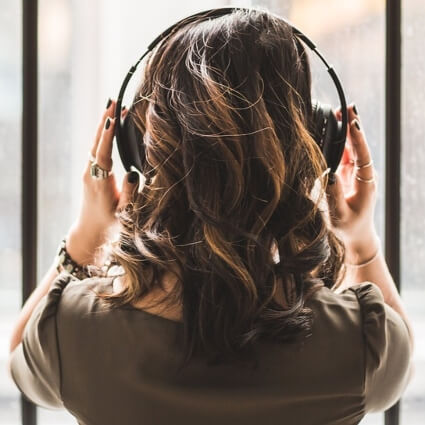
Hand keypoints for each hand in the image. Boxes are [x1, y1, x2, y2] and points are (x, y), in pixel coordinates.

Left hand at [65, 99, 139, 265]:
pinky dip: (103, 134)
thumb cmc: (110, 223)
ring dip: (103, 124)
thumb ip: (130, 193)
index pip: (103, 154)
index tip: (113, 118)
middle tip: (113, 100)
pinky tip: (109, 125)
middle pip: (96, 142)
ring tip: (113, 106)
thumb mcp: (124, 213)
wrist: (90, 231)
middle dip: (104, 120)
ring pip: (95, 143)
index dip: (108, 136)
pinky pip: (96, 148)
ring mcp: (89, 171)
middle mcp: (91, 174)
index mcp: (100, 182)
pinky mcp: (91, 172)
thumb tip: (132, 172)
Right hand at [325, 104, 379, 258]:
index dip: (358, 138)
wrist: (357, 235)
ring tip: (340, 112)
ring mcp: (358, 172)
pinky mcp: (349, 173)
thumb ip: (334, 194)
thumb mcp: (340, 214)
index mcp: (366, 182)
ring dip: (347, 130)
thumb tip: (327, 173)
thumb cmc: (348, 227)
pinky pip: (346, 154)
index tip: (353, 122)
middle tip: (347, 107)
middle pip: (359, 146)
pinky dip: (341, 140)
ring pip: (353, 147)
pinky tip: (335, 129)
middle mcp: (364, 174)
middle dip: (353, 126)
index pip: (363, 155)